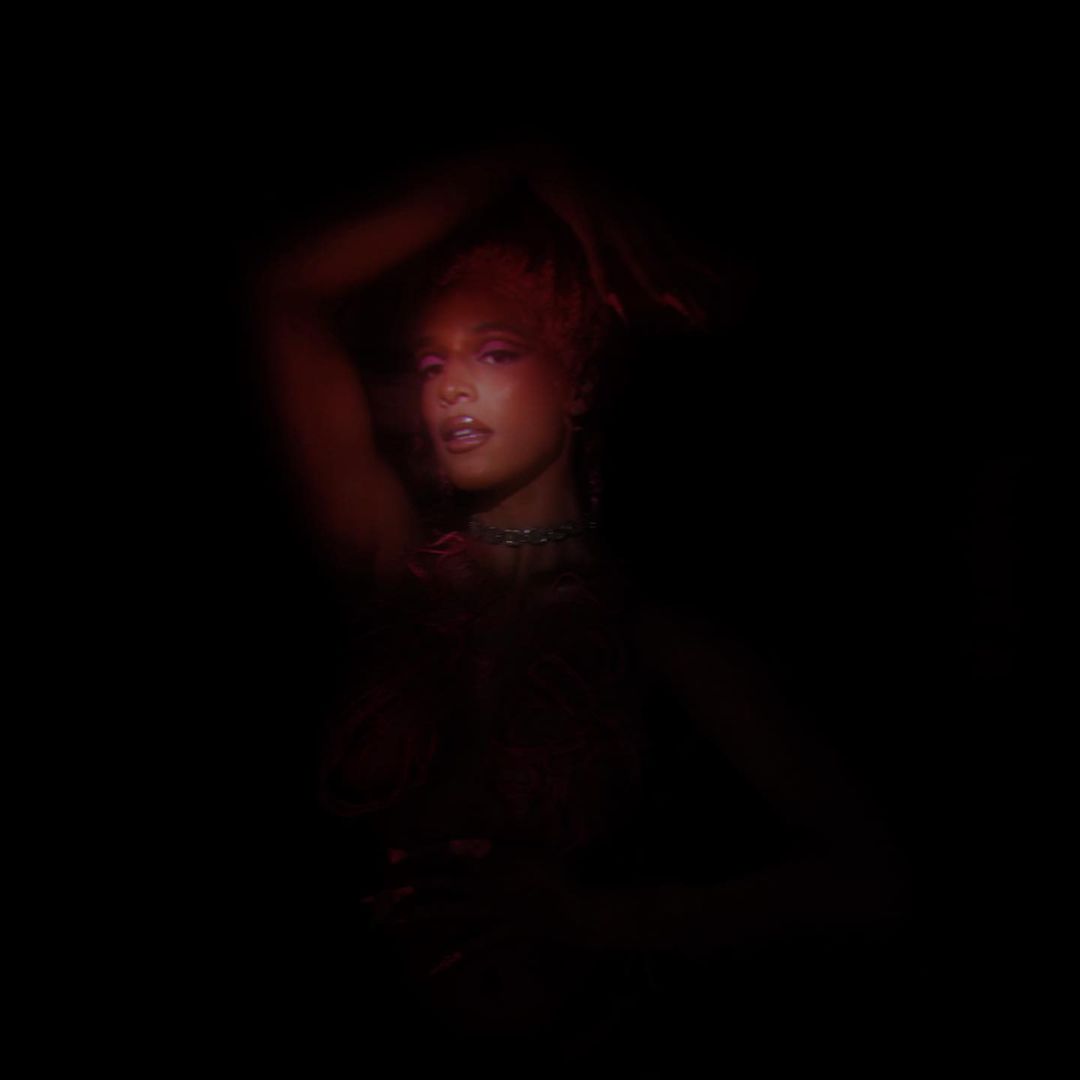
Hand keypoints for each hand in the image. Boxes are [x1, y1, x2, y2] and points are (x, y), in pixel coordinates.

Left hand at [363, 839, 596, 968]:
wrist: (572, 907)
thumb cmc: (555, 869)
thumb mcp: (533, 841)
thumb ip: (513, 827)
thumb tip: (492, 817)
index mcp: (487, 859)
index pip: (446, 853)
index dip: (417, 853)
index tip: (391, 855)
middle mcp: (480, 884)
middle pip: (436, 884)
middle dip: (404, 888)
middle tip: (373, 897)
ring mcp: (487, 910)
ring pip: (446, 912)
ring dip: (418, 917)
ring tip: (391, 922)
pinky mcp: (498, 933)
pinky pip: (473, 947)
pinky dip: (455, 958)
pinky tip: (434, 968)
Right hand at [512, 141, 718, 329]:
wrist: (549, 152)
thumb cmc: (580, 175)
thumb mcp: (615, 194)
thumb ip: (631, 212)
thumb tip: (642, 231)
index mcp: (641, 210)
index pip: (673, 243)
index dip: (695, 264)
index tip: (717, 280)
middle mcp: (632, 216)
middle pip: (661, 257)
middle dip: (680, 284)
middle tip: (699, 309)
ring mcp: (611, 220)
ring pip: (637, 257)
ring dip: (653, 282)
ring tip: (668, 304)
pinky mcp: (586, 223)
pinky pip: (598, 258)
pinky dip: (605, 280)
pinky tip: (612, 301)